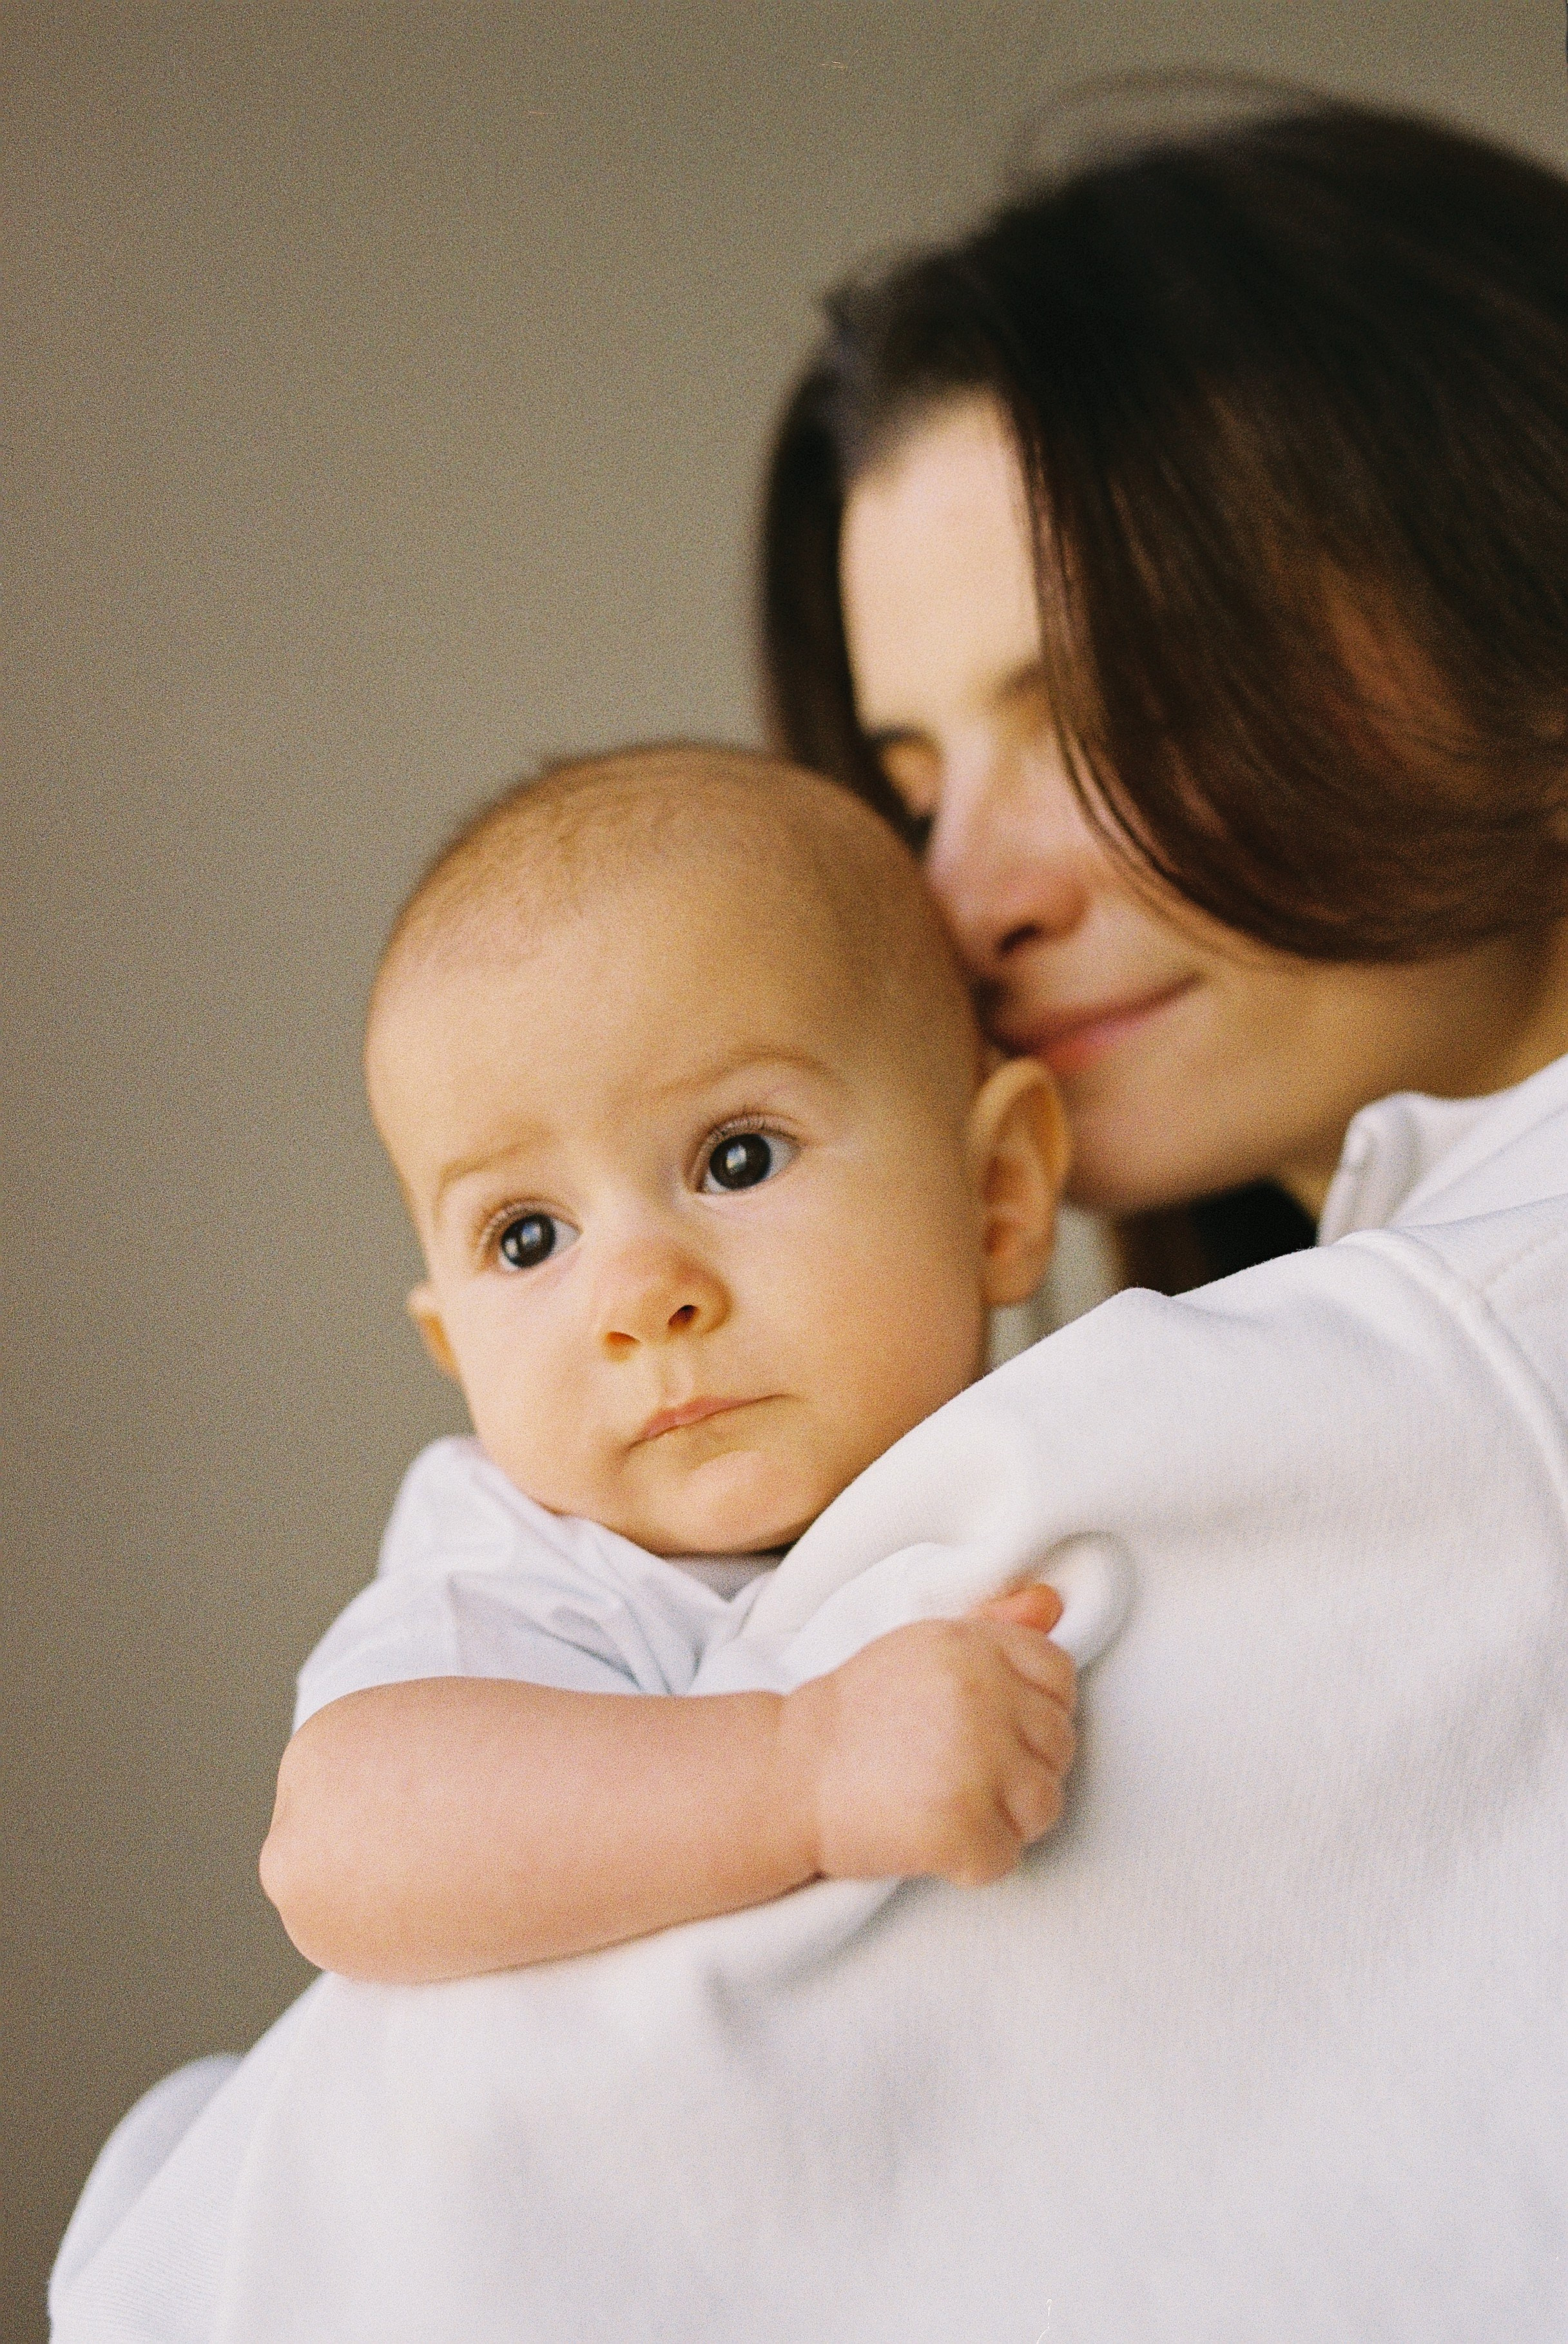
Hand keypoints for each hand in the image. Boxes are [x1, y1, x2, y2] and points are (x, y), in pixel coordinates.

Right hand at [780, 1585, 1076, 1887]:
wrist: (787, 1774)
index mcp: (975, 1647)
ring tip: (952, 1809)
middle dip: (1021, 1768)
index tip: (995, 1727)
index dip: (1035, 1708)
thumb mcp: (922, 1649)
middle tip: (961, 1774)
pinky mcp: (960, 1827)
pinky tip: (933, 1841)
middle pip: (1059, 1745)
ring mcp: (976, 1765)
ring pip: (1045, 1806)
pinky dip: (972, 1863)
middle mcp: (983, 1698)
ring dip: (1006, 1820)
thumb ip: (992, 1628)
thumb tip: (1052, 1604)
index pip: (1059, 1675)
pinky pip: (1005, 1859)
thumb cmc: (856, 1714)